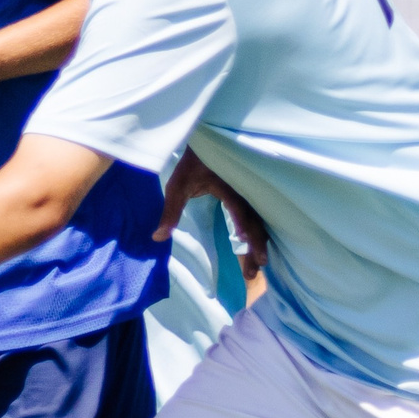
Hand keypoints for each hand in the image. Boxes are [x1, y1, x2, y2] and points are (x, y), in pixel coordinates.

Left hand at [154, 148, 268, 280]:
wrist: (207, 143)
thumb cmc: (192, 164)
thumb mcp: (177, 186)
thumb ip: (170, 211)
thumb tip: (158, 237)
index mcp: (229, 185)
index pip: (238, 206)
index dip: (242, 221)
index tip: (245, 240)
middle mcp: (245, 191)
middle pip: (256, 221)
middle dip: (256, 247)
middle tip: (253, 274)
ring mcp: (250, 194)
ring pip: (260, 221)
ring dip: (260, 244)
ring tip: (257, 268)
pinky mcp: (251, 198)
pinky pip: (259, 218)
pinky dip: (260, 235)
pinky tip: (259, 251)